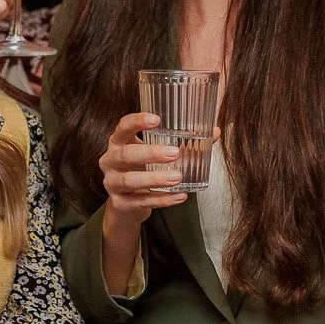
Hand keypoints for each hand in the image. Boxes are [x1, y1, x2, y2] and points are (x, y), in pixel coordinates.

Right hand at [100, 111, 185, 226]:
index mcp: (118, 141)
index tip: (157, 119)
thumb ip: (182, 141)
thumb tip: (214, 132)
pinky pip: (141, 201)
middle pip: (125, 155)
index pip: (123, 126)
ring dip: (155, 179)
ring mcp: (112, 183)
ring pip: (131, 181)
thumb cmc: (144, 168)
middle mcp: (110, 160)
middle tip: (175, 153)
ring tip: (178, 177)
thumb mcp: (156, 151)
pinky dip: (162, 200)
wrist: (127, 202)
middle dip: (150, 153)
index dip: (137, 122)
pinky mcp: (120, 203)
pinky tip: (180, 196)